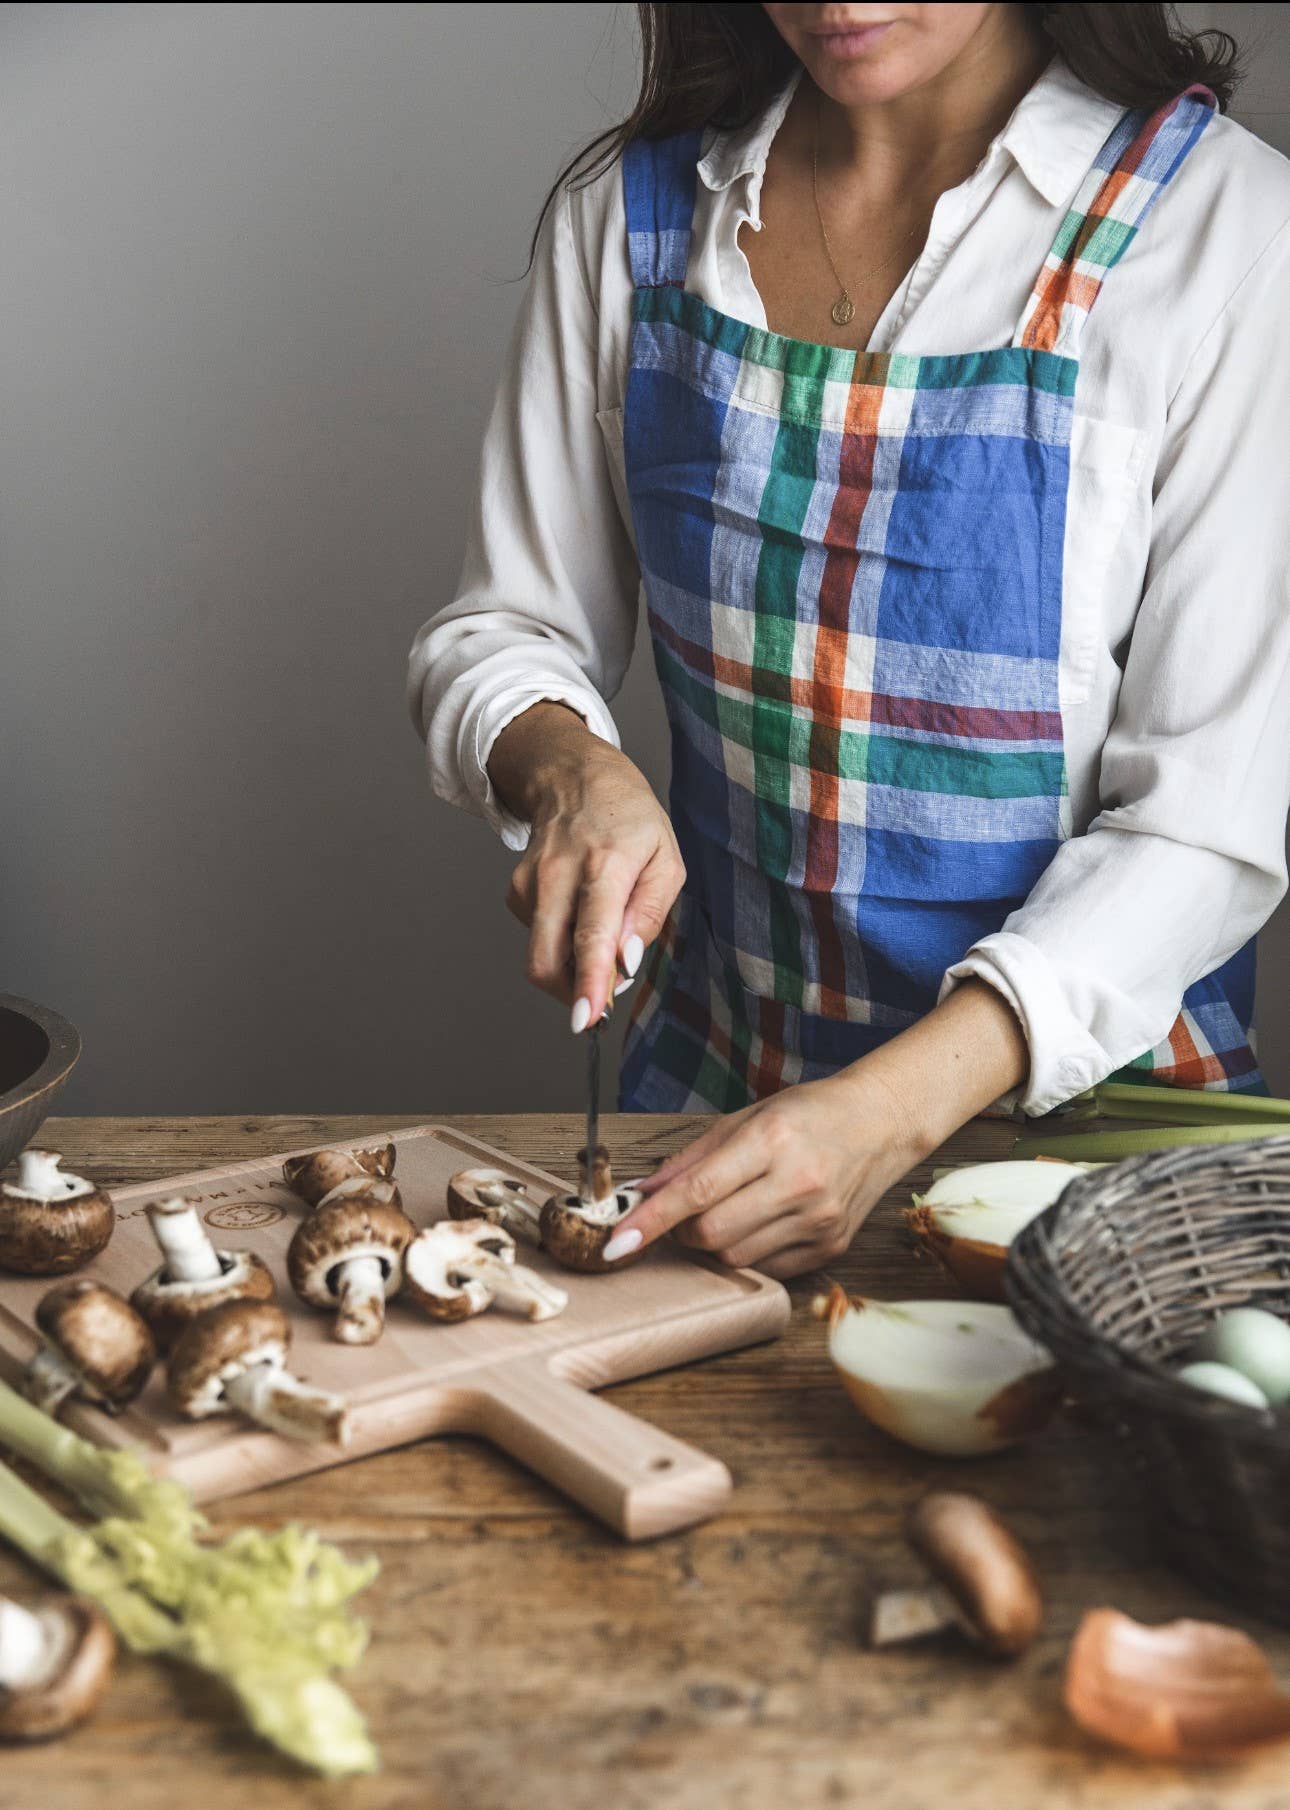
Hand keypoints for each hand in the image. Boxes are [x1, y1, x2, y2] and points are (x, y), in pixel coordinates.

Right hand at [488, 702, 684, 1025]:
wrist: (573, 776)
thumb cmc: (629, 819)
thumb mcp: (666, 859)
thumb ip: (649, 914)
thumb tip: (628, 961)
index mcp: (606, 865)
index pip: (593, 933)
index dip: (590, 981)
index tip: (586, 1016)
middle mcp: (560, 874)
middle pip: (548, 959)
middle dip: (572, 995)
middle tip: (601, 1003)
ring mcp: (531, 882)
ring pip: (540, 956)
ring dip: (571, 970)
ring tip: (601, 941)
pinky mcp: (516, 891)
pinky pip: (539, 938)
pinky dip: (562, 944)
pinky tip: (579, 914)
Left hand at [602, 979, 1030, 1276]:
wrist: (881, 1123)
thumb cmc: (809, 1113)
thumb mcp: (746, 1117)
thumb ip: (690, 1158)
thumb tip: (642, 1192)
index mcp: (772, 1141)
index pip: (697, 1191)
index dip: (651, 1220)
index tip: (618, 1241)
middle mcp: (799, 1183)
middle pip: (711, 1234)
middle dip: (682, 1230)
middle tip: (686, 1210)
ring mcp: (819, 1220)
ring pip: (735, 1257)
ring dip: (712, 1243)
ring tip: (729, 1209)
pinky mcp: (830, 1247)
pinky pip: (766, 1268)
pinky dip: (747, 1252)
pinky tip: (759, 1222)